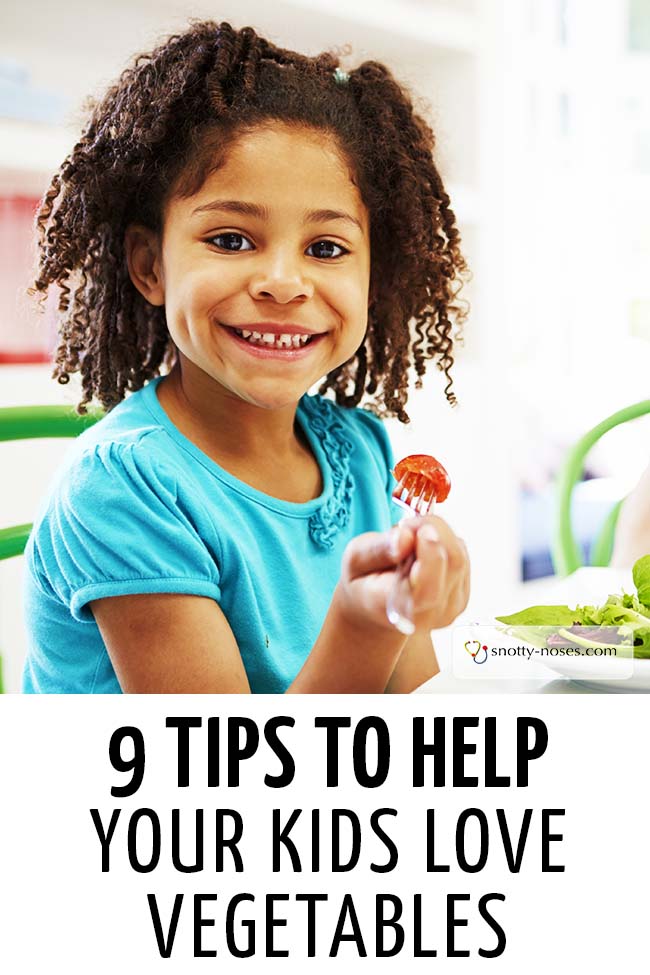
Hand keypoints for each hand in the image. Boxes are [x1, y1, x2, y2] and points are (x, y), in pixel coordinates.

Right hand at [337, 515, 469, 633]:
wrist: (374, 613)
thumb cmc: (363, 584)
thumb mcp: (354, 560)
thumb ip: (377, 549)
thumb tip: (407, 537)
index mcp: (394, 608)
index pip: (427, 589)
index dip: (431, 556)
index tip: (420, 530)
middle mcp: (426, 615)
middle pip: (452, 561)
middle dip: (433, 528)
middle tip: (406, 525)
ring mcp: (448, 609)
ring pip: (459, 554)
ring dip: (438, 535)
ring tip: (410, 542)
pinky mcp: (461, 599)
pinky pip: (462, 557)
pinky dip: (444, 545)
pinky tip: (422, 553)